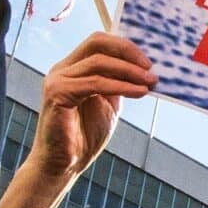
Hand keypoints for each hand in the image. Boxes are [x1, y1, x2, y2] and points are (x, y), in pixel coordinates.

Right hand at [0, 33, 157, 207]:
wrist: (64, 165)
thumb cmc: (85, 136)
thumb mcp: (108, 103)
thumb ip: (120, 83)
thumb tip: (146, 68)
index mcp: (72, 68)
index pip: (99, 42)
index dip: (125, 46)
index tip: (149, 60)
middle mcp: (62, 69)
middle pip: (96, 43)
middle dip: (127, 51)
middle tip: (151, 67)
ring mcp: (57, 80)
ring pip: (99, 62)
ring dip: (130, 71)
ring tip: (151, 81)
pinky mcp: (57, 94)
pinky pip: (95, 83)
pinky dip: (121, 85)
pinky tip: (139, 91)